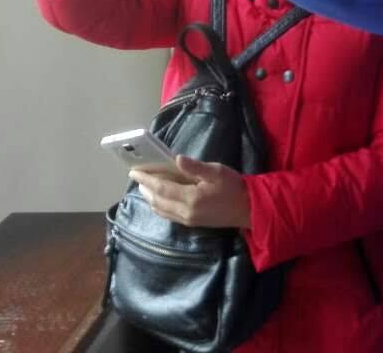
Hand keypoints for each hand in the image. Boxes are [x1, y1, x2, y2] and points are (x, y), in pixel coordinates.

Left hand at [130, 156, 251, 229]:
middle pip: (158, 200)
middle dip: (145, 189)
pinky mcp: (191, 223)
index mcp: (191, 198)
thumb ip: (195, 167)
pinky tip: (159, 199)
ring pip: (161, 210)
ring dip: (151, 198)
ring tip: (145, 187)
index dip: (147, 179)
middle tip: (137, 177)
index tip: (134, 172)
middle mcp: (185, 211)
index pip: (162, 188)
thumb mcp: (217, 171)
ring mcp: (187, 219)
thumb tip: (176, 159)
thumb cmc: (233, 186)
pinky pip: (168, 215)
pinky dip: (159, 206)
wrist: (247, 208)